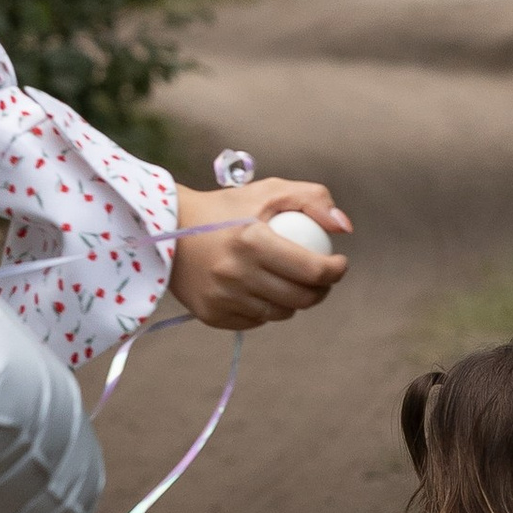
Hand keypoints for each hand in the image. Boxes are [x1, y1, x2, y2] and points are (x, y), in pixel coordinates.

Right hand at [168, 174, 349, 331]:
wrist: (168, 228)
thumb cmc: (227, 208)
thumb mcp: (269, 191)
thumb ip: (313, 200)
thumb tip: (344, 228)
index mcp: (252, 240)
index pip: (313, 270)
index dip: (335, 270)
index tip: (338, 262)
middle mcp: (236, 273)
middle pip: (301, 298)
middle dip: (322, 290)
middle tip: (322, 277)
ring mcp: (222, 298)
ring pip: (281, 313)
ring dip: (295, 301)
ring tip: (294, 283)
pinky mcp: (212, 315)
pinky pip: (255, 321)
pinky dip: (266, 309)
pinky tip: (264, 291)